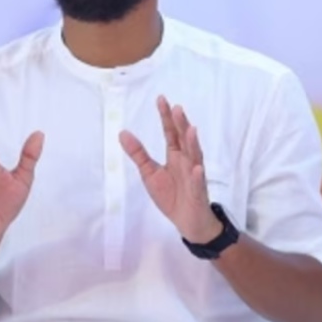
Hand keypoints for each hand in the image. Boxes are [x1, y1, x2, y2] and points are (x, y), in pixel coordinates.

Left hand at [119, 96, 221, 243]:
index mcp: (175, 156)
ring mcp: (195, 176)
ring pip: (195, 157)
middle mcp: (187, 161)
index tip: (161, 99)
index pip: (171, 133)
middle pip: (184, 140)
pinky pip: (198, 184)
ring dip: (193, 144)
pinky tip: (197, 168)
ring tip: (190, 130)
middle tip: (177, 108)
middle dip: (181, 125)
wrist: (188, 222)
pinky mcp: (198, 193)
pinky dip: (198, 176)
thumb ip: (138, 154)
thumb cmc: (171, 195)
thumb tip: (122, 133)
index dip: (166, 117)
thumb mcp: (149, 173)